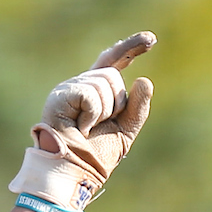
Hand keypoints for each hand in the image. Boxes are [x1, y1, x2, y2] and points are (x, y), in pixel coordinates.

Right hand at [9, 32, 155, 211]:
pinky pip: (90, 94)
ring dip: (104, 112)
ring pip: (104, 83)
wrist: (76, 172)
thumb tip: (144, 80)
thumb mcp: (125, 131)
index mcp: (96, 92)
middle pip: (113, 76)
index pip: (115, 62)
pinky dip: (91, 115)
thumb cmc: (97, 156)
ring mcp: (69, 88)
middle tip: (100, 126)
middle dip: (116, 104)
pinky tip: (80, 128)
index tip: (151, 39)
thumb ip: (137, 108)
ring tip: (87, 129)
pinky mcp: (61, 94)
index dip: (131, 48)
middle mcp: (82, 85)